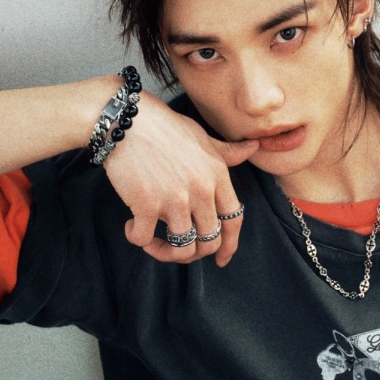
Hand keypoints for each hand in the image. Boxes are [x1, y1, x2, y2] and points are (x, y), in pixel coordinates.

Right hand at [104, 92, 258, 265]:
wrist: (126, 120)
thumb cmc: (163, 127)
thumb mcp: (202, 136)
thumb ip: (226, 152)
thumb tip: (253, 147)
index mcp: (218, 176)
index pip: (234, 220)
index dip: (230, 245)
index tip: (221, 259)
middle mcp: (201, 191)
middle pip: (210, 241)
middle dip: (193, 254)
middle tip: (174, 247)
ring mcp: (175, 199)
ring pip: (182, 248)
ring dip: (164, 252)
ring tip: (151, 241)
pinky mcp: (146, 204)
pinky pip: (144, 238)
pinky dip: (136, 238)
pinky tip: (130, 225)